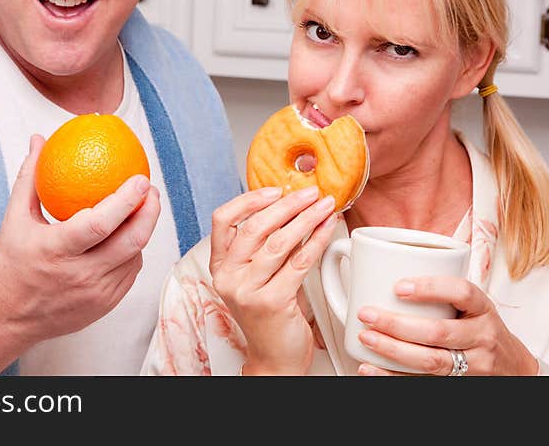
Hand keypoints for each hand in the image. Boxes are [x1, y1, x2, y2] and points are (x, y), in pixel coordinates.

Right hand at [0, 134, 160, 347]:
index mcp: (56, 250)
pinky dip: (133, 252)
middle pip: (130, 242)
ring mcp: (95, 294)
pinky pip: (129, 274)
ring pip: (134, 257)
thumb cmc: (11, 262)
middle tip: (152, 191)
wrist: (7, 317)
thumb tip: (39, 139)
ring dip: (143, 231)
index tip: (140, 178)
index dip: (126, 201)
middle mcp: (79, 275)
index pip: (100, 224)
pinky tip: (131, 234)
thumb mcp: (14, 218)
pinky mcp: (104, 306)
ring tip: (145, 208)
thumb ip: (30, 176)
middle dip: (149, 212)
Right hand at [209, 186, 336, 375]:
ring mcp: (247, 291)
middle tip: (311, 192)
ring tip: (325, 206)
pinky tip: (328, 229)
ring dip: (306, 218)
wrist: (275, 359)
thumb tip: (291, 207)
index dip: (249, 200)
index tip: (275, 190)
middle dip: (287, 205)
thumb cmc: (271, 315)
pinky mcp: (270, 302)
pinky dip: (317, 241)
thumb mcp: (258, 277)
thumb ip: (265, 247)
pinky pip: (298, 262)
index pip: (223, 221)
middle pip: (254, 227)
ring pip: (278, 242)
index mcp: (220, 266)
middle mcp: (228, 277)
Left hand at [353, 276, 538, 375]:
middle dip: (397, 324)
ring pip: (430, 361)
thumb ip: (442, 291)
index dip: (430, 288)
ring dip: (392, 350)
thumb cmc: (480, 327)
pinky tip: (370, 369)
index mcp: (482, 308)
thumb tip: (385, 269)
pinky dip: (393, 377)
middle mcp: (482, 336)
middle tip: (367, 314)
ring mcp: (474, 364)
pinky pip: (423, 383)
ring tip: (366, 337)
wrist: (513, 367)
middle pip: (438, 332)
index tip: (398, 287)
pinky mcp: (460, 384)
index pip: (462, 293)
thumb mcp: (473, 305)